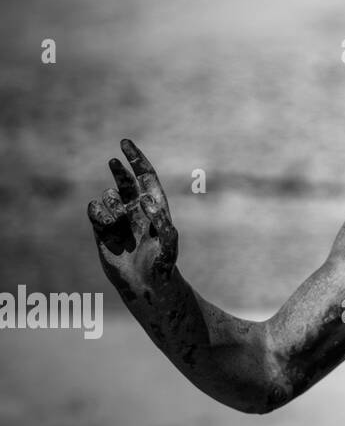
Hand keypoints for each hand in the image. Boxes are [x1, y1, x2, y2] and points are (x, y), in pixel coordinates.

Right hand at [88, 139, 177, 293]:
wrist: (145, 282)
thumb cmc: (162, 262)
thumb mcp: (169, 241)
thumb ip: (160, 219)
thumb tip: (144, 200)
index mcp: (155, 204)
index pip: (145, 175)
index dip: (135, 158)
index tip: (124, 143)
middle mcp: (135, 208)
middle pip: (124, 180)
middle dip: (119, 169)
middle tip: (114, 162)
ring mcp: (118, 217)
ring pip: (108, 196)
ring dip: (112, 205)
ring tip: (119, 224)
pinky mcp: (102, 229)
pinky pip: (94, 210)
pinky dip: (99, 213)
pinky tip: (107, 225)